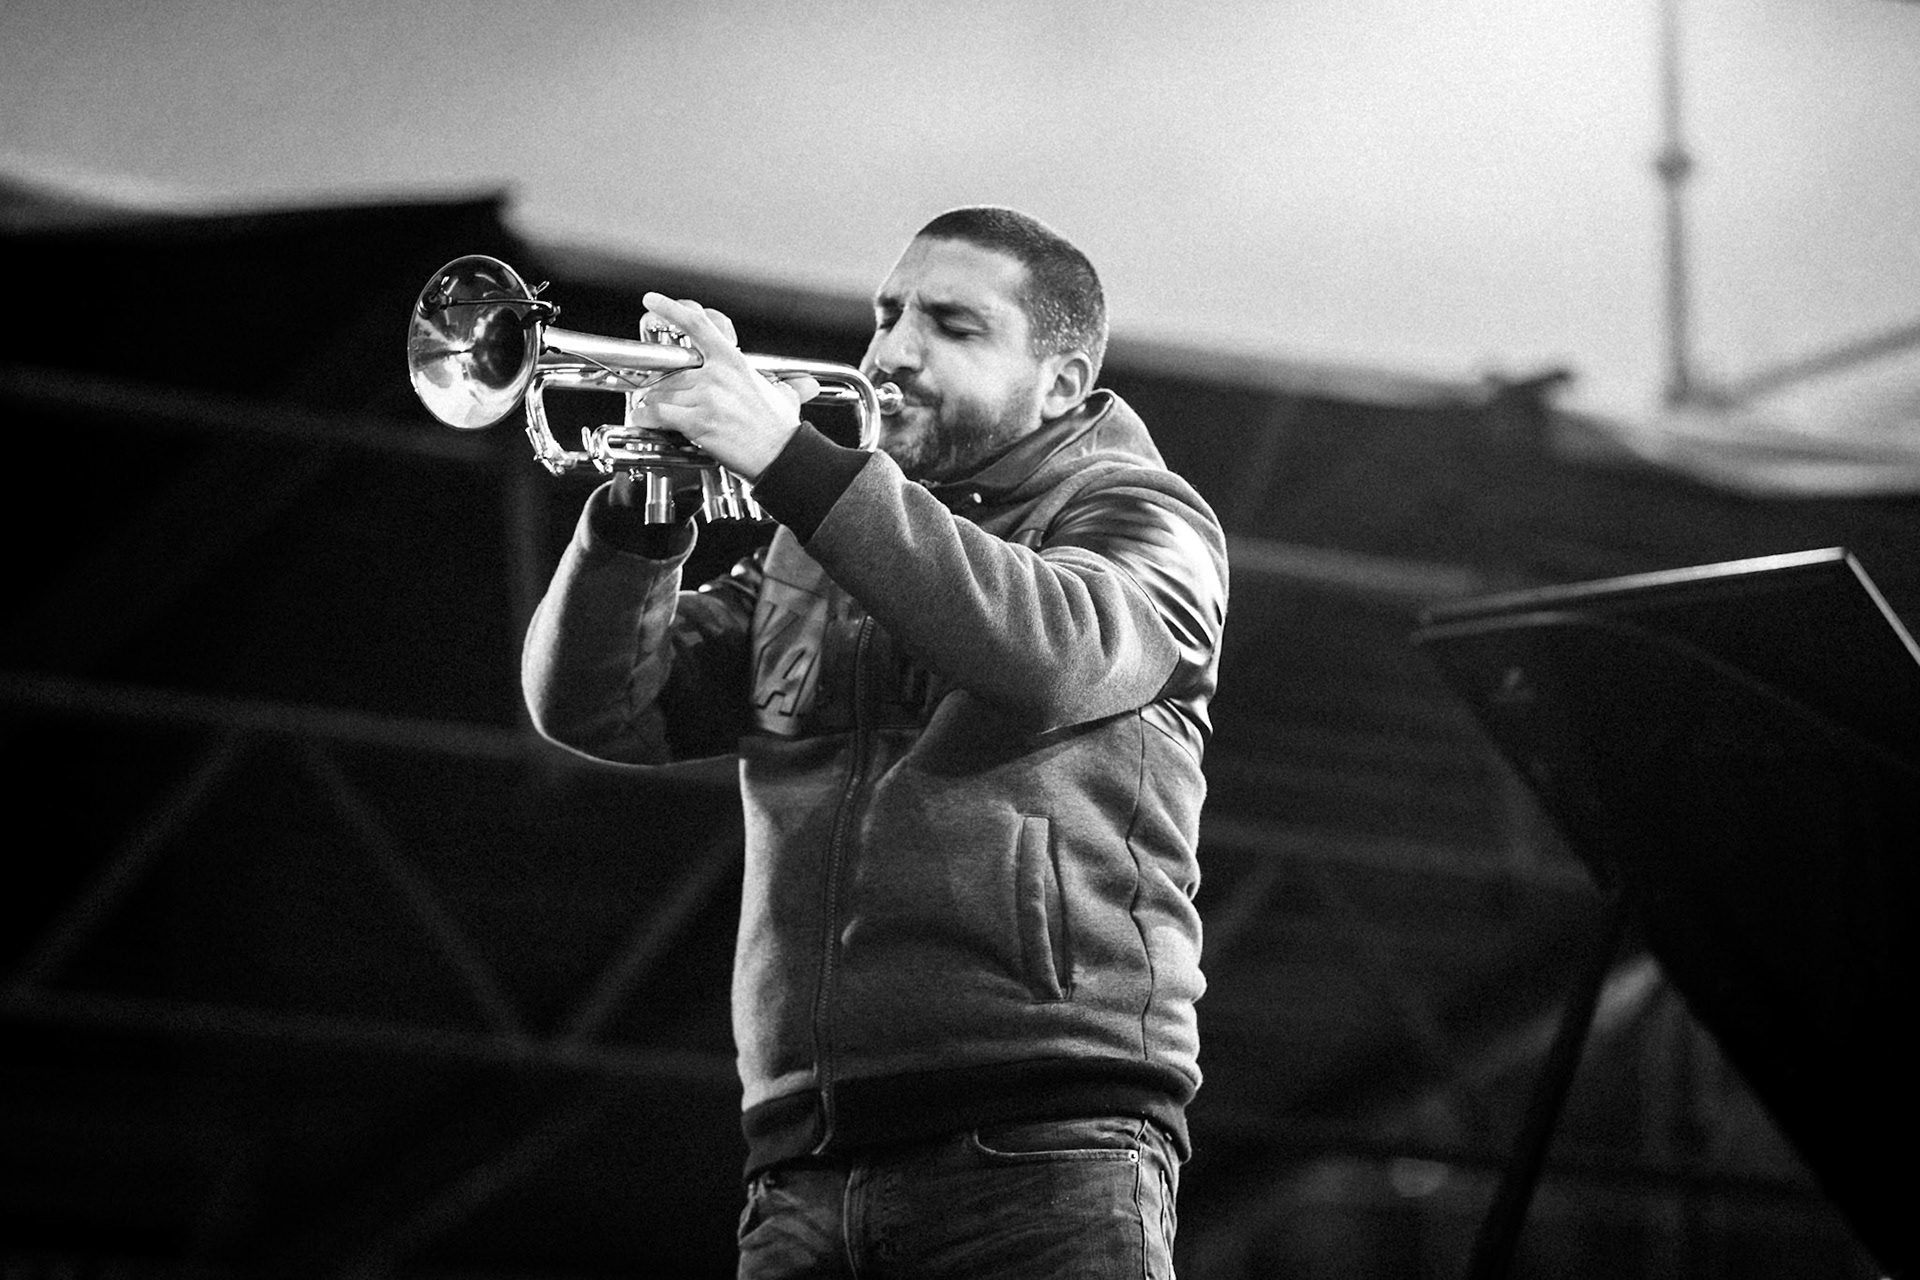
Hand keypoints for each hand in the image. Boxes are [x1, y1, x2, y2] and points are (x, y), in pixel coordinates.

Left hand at [632, 294, 822, 481]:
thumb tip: (807, 385)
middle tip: (656, 390)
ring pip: (662, 392)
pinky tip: (645, 419)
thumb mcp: (785, 394)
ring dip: (654, 401)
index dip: (670, 308)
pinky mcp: (698, 421)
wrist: (780, 455)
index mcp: (733, 361)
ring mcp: (706, 397)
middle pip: (671, 369)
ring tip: (652, 409)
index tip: (652, 301)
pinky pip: (659, 414)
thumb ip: (785, 384)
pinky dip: (647, 417)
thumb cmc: (781, 429)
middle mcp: (717, 375)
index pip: (697, 325)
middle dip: (660, 382)